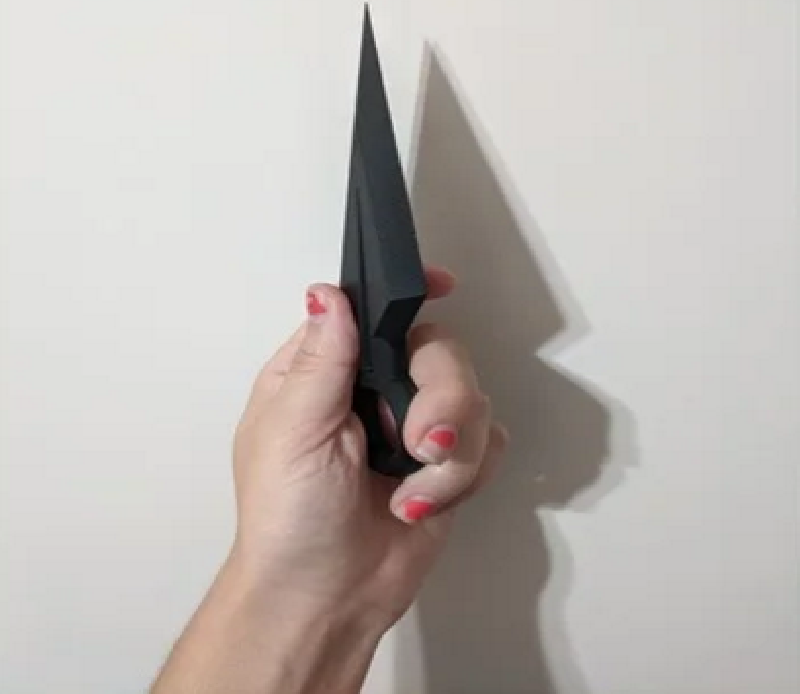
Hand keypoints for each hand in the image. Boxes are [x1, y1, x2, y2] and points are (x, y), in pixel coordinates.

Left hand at [230, 266, 506, 631]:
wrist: (325, 600)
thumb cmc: (289, 516)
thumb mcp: (293, 431)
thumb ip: (321, 360)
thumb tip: (328, 292)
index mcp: (328, 370)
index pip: (373, 310)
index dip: (410, 294)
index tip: (443, 287)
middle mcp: (376, 389)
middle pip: (440, 350)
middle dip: (442, 399)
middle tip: (419, 444)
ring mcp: (416, 426)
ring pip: (472, 398)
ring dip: (451, 454)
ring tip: (412, 492)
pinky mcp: (449, 465)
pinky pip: (490, 442)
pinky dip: (466, 475)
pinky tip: (427, 499)